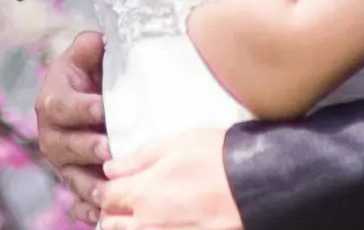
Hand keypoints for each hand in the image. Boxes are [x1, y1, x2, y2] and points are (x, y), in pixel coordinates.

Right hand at [36, 31, 111, 220]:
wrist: (94, 96)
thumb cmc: (95, 71)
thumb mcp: (89, 53)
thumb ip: (90, 46)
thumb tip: (98, 42)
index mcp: (52, 101)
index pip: (61, 106)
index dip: (80, 107)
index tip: (101, 107)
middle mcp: (52, 134)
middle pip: (65, 146)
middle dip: (88, 149)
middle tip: (110, 151)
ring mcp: (63, 162)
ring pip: (71, 177)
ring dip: (89, 185)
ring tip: (109, 190)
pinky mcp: (76, 182)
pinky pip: (78, 201)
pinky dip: (89, 210)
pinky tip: (102, 217)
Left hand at [102, 129, 239, 229]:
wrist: (257, 186)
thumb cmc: (218, 157)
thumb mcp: (177, 142)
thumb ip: (139, 157)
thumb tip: (109, 167)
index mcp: (141, 192)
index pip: (106, 196)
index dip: (105, 190)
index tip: (111, 186)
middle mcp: (145, 224)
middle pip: (111, 224)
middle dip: (112, 214)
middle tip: (123, 205)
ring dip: (128, 227)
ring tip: (142, 218)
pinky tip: (162, 223)